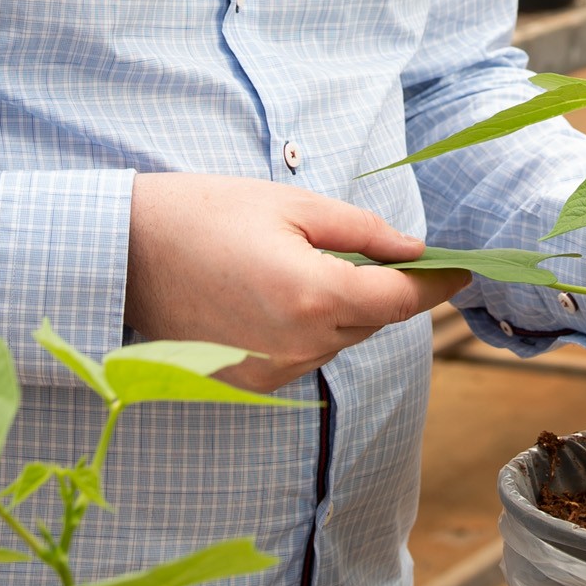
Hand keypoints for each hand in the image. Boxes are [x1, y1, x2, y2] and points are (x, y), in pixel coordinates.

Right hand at [123, 174, 460, 390]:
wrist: (123, 252)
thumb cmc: (204, 214)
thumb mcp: (292, 205)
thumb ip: (362, 232)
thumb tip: (413, 250)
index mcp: (314, 296)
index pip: (401, 300)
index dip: (437, 285)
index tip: (462, 271)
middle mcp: (297, 345)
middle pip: (371, 322)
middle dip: (383, 289)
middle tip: (380, 252)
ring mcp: (270, 370)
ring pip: (336, 341)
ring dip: (341, 308)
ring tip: (307, 263)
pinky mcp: (246, 381)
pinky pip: (301, 355)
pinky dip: (306, 326)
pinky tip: (276, 292)